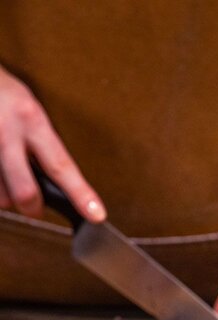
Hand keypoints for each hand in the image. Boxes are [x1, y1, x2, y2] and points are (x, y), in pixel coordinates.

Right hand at [0, 65, 104, 220]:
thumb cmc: (3, 95)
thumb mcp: (30, 111)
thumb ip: (43, 144)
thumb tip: (60, 185)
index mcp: (32, 120)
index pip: (61, 165)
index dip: (80, 194)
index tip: (96, 214)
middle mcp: (7, 131)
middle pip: (25, 192)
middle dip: (32, 207)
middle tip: (34, 206)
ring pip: (1, 196)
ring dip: (6, 195)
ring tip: (6, 174)